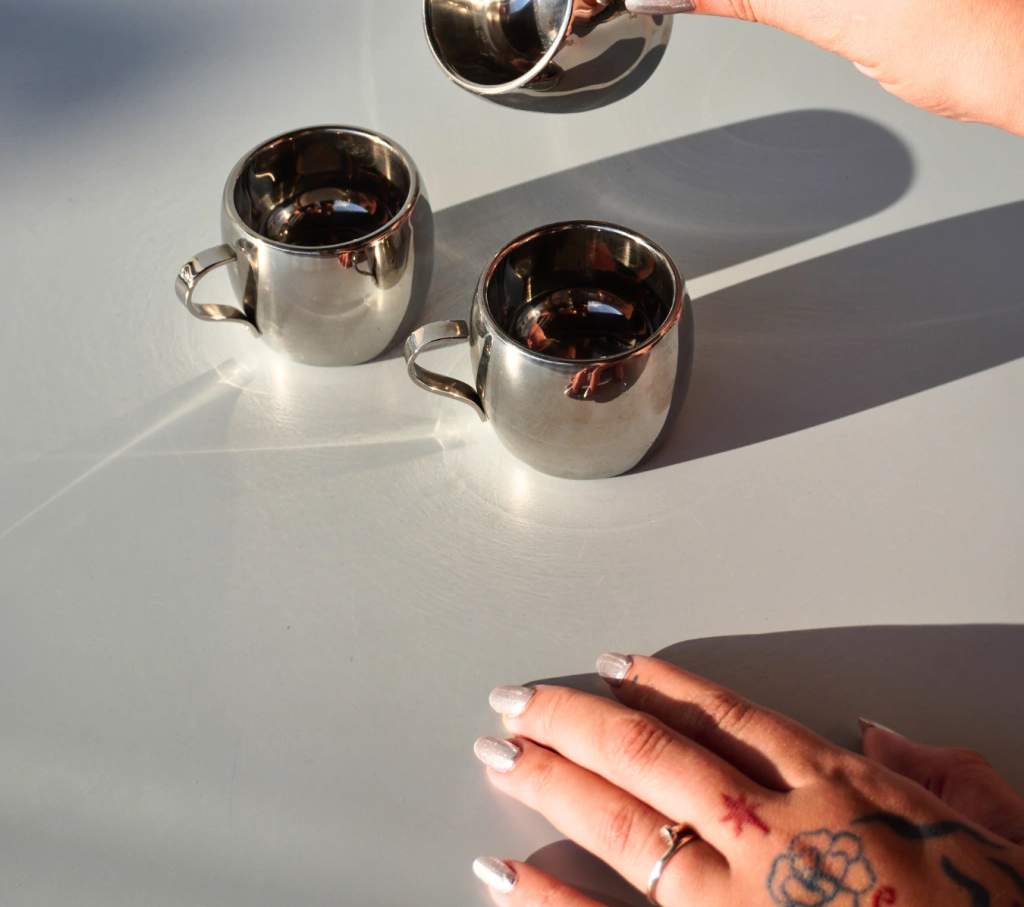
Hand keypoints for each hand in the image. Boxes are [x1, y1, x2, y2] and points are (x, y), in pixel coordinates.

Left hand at [472, 654, 1023, 905]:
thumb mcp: (1001, 834)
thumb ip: (941, 774)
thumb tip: (880, 736)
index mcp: (839, 792)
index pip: (727, 717)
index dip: (663, 685)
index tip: (614, 665)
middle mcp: (777, 832)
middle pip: (652, 753)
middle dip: (575, 721)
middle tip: (517, 699)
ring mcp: (739, 900)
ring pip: (626, 822)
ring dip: (554, 781)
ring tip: (501, 753)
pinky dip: (551, 900)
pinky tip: (502, 874)